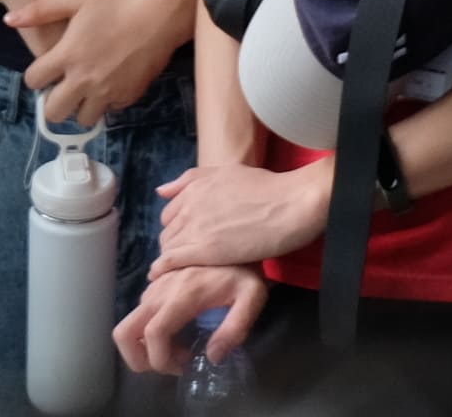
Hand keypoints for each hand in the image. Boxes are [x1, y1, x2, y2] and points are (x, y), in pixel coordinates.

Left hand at [3, 0, 196, 127]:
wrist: (162, 11)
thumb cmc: (118, 0)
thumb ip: (41, 10)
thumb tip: (8, 20)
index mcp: (67, 56)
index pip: (34, 81)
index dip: (36, 76)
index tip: (46, 69)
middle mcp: (84, 79)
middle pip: (55, 112)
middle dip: (54, 102)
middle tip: (62, 87)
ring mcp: (108, 91)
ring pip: (84, 118)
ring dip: (81, 106)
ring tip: (88, 88)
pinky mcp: (130, 96)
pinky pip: (111, 109)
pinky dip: (107, 101)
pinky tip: (111, 81)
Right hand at [118, 264, 264, 375]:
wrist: (236, 237)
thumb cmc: (245, 271)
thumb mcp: (252, 298)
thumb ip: (236, 328)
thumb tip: (212, 356)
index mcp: (183, 295)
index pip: (153, 334)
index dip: (162, 359)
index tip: (184, 366)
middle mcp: (161, 290)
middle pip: (124, 331)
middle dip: (137, 358)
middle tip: (168, 363)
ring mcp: (155, 287)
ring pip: (130, 325)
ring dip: (146, 347)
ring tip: (178, 349)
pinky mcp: (156, 284)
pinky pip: (140, 314)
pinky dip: (149, 332)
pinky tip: (178, 332)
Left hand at [149, 160, 326, 271]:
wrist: (290, 204)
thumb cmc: (269, 188)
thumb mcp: (228, 173)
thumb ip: (192, 180)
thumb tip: (160, 191)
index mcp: (195, 187)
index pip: (170, 214)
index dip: (179, 228)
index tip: (191, 240)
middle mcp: (189, 205)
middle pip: (167, 232)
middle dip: (175, 245)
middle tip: (192, 259)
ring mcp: (195, 227)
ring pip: (168, 248)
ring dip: (172, 259)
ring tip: (187, 270)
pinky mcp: (204, 250)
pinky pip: (171, 261)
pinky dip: (163, 269)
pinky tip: (165, 278)